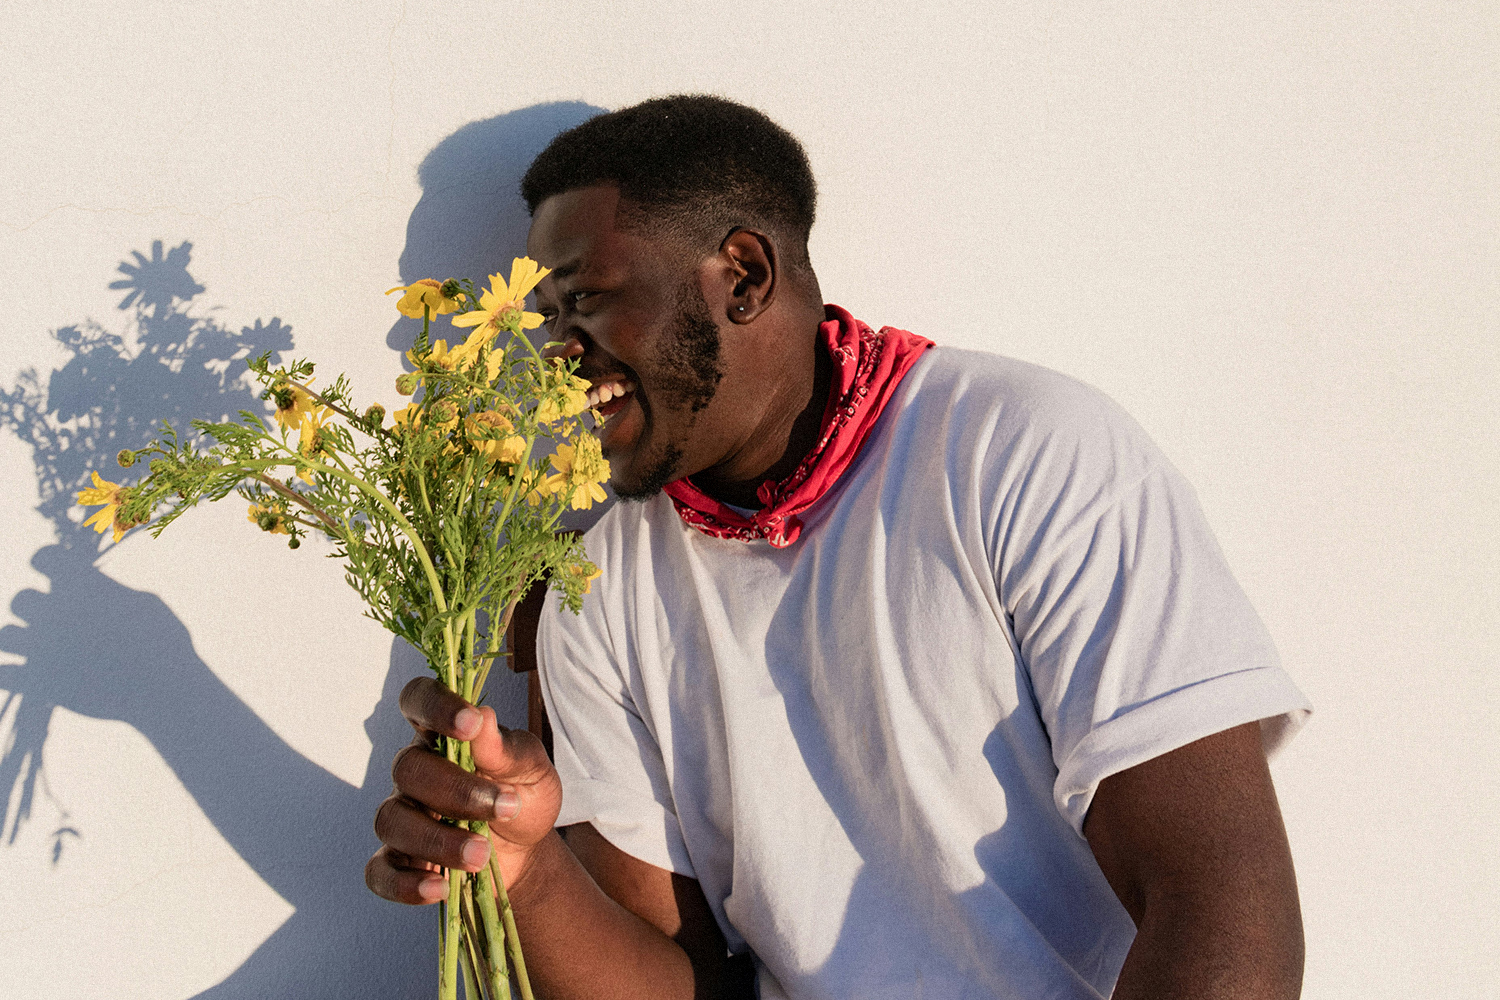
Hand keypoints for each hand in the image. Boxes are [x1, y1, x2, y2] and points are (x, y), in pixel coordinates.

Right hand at [365, 676, 561, 904]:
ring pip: (392, 820)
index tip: (470, 723)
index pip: (419, 700)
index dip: (436, 706)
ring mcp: (403, 815)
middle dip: (455, 790)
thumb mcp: (533, 771)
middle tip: (502, 808)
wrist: (526, 851)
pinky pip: (380, 872)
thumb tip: (484, 718)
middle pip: (407, 768)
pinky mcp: (400, 860)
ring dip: (437, 840)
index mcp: (444, 734)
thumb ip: (508, 749)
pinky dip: (404, 884)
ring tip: (481, 855)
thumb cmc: (524, 796)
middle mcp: (415, 771)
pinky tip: (439, 889)